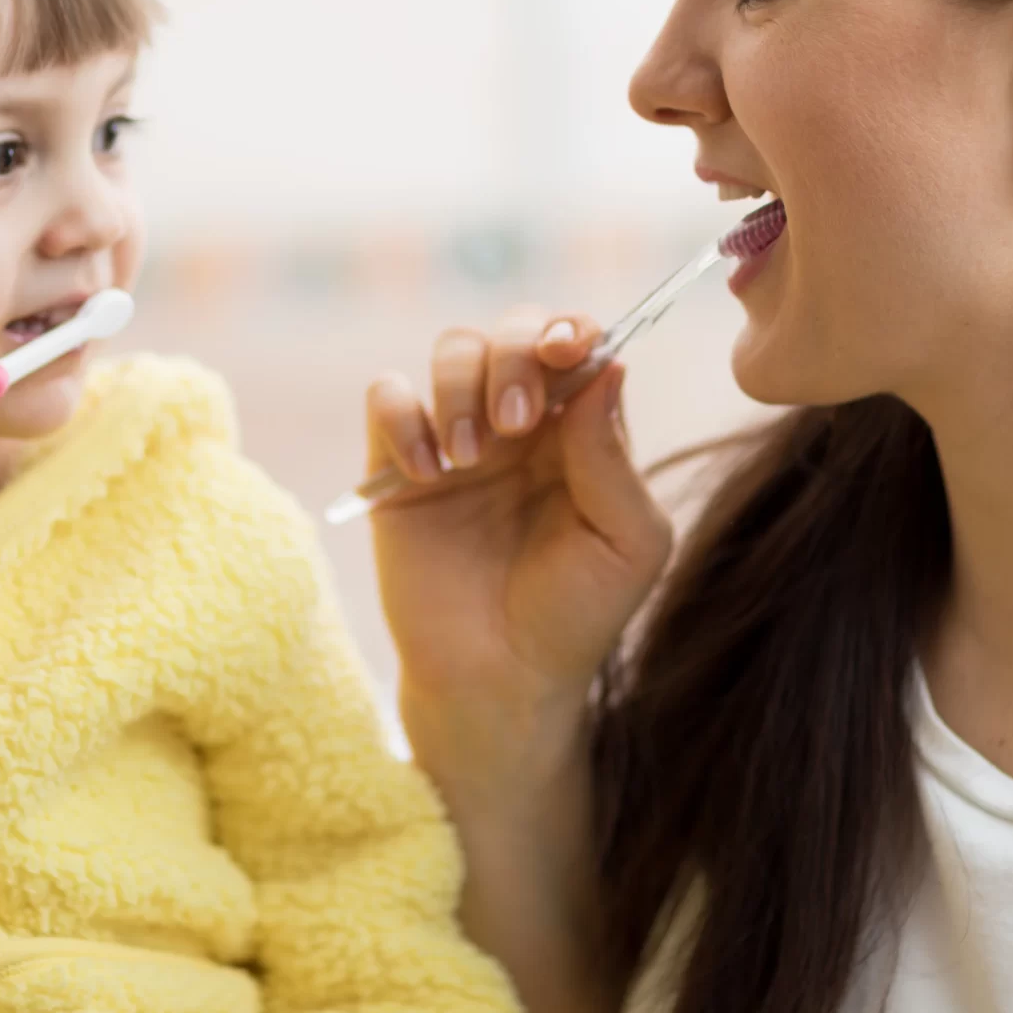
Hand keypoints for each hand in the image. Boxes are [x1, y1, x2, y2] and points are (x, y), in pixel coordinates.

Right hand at [363, 308, 674, 778]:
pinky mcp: (398, 468)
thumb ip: (614, 456)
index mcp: (582, 429)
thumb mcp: (627, 542)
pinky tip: (426, 473)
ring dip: (460, 387)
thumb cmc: (576, 616)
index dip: (570, 329)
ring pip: (451, 349)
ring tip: (469, 460)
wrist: (502, 682)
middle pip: (512, 329)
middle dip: (513, 354)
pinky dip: (402, 416)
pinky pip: (385, 396)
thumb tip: (607, 365)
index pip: (577, 343)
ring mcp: (458, 439)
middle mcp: (521, 422)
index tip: (565, 351)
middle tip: (518, 421)